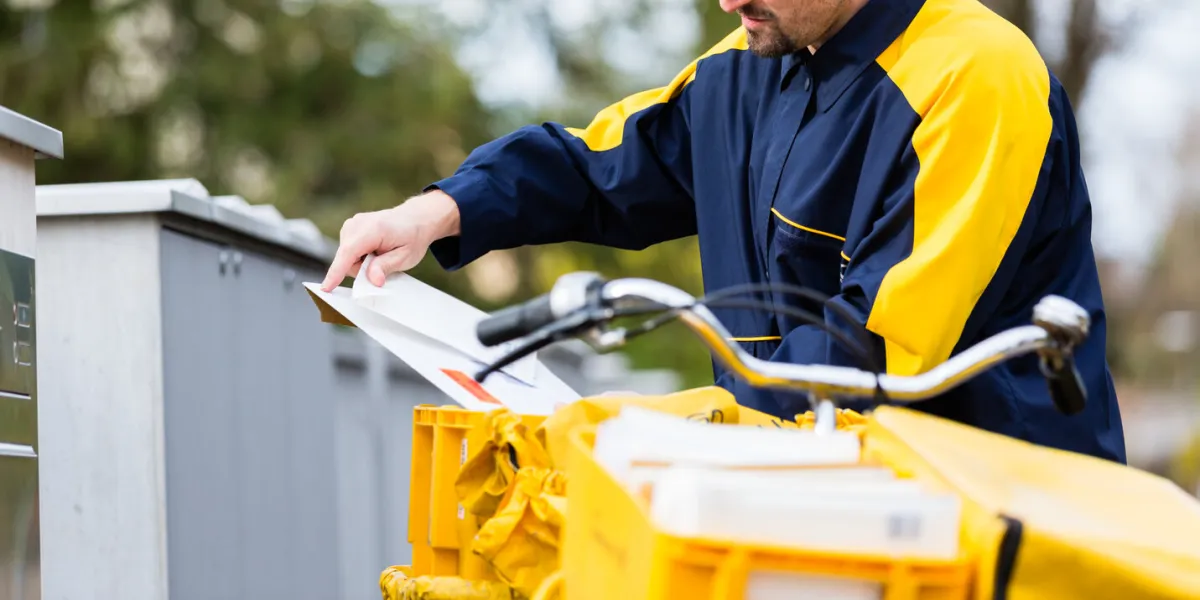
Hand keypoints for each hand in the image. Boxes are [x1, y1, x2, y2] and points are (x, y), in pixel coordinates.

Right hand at [321, 190, 460, 290]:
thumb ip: (386, 267)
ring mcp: (352, 224)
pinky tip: (375, 250)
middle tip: (383, 263)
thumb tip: (372, 281)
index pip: (348, 253)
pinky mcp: (349, 228)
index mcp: (372, 229)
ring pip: (346, 257)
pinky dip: (360, 256)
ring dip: (361, 262)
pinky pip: (348, 251)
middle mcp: (357, 223)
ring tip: (381, 254)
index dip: (336, 272)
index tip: (327, 287)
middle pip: (346, 259)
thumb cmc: (412, 236)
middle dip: (361, 269)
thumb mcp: (405, 257)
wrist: (416, 218)